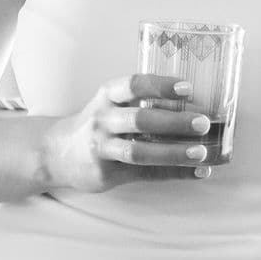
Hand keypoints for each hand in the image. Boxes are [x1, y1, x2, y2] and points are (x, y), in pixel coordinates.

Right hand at [43, 73, 215, 193]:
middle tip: (202, 123)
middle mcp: (102, 120)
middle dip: (173, 122)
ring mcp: (102, 148)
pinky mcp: (106, 173)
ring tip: (201, 153)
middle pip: (139, 120)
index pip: (133, 85)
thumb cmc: (97, 125)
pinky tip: (197, 172)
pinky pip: (144, 174)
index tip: (187, 88)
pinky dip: (173, 173)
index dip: (160, 85)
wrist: (57, 153)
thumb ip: (141, 103)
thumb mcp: (110, 105)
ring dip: (173, 153)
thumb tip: (193, 106)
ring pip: (139, 152)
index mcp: (106, 96)